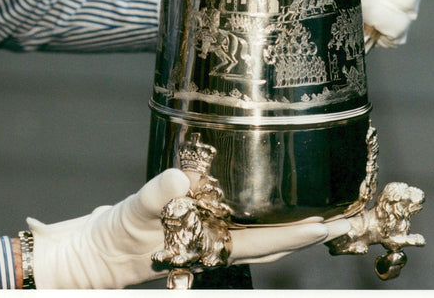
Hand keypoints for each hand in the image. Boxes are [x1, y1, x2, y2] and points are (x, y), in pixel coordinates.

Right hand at [27, 169, 349, 288]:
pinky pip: (238, 222)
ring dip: (287, 225)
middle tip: (339, 214)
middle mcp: (215, 244)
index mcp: (208, 246)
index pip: (264, 241)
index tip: (329, 222)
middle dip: (305, 232)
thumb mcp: (131, 214)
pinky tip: (261, 198)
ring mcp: (207, 238)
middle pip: (272, 243)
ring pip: (259, 235)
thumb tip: (180, 181)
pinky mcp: (195, 227)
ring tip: (313, 206)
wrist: (95, 252)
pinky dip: (258, 213)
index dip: (297, 233)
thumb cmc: (114, 239)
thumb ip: (155, 197)